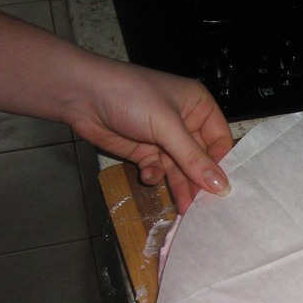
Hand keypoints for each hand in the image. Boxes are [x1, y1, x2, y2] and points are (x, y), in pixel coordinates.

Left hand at [65, 60, 232, 212]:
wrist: (80, 94)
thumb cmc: (130, 97)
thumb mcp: (166, 126)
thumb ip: (193, 158)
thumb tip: (222, 186)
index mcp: (198, 106)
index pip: (220, 140)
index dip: (221, 164)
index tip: (221, 189)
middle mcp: (185, 122)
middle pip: (200, 159)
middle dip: (199, 180)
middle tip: (203, 206)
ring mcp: (164, 138)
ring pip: (180, 168)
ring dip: (179, 185)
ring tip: (184, 208)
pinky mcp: (145, 151)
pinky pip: (159, 170)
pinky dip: (155, 176)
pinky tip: (147, 175)